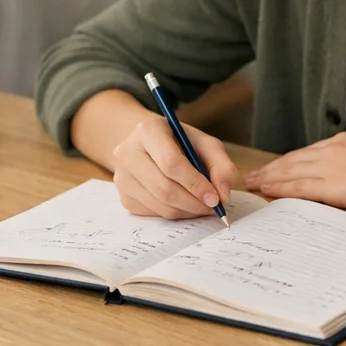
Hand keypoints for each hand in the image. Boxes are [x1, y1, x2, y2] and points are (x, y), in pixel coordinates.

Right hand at [112, 118, 238, 219]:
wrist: (150, 146)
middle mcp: (127, 152)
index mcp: (148, 131)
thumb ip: (221, 165)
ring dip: (187, 211)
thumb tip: (223, 195)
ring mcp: (122, 177)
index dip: (195, 184)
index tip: (215, 198)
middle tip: (214, 207)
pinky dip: (176, 214)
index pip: (171, 163)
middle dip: (194, 202)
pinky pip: (154, 214)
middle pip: (164, 188)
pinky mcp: (124, 197)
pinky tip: (185, 204)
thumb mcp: (205, 144)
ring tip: (203, 205)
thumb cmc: (180, 143)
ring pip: (160, 205)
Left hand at [243, 132, 345, 215]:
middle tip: (252, 177)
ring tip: (253, 185)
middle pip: (293, 160)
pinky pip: (299, 188)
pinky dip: (281, 190)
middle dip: (271, 169)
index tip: (274, 167)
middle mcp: (334, 151)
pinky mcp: (334, 186)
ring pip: (290, 172)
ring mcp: (332, 167)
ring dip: (269, 179)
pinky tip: (268, 193)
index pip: (308, 153)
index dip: (288, 161)